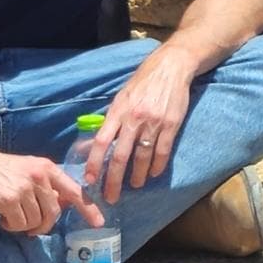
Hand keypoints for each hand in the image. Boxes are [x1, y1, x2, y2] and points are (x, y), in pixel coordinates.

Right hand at [0, 140, 88, 233]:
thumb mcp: (26, 171)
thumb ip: (44, 186)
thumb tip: (60, 206)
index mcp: (46, 167)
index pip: (74, 190)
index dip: (88, 208)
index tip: (99, 223)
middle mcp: (39, 175)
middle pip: (54, 212)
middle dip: (43, 225)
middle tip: (29, 228)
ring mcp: (24, 187)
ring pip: (36, 221)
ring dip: (23, 226)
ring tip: (10, 216)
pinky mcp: (9, 199)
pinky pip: (19, 224)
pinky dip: (11, 226)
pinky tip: (1, 217)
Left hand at [77, 57, 196, 204]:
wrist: (171, 66)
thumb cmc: (143, 81)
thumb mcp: (122, 96)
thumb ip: (112, 118)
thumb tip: (99, 141)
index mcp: (118, 111)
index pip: (102, 141)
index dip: (95, 163)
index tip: (90, 180)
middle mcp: (134, 118)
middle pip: (121, 156)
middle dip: (114, 180)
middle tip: (111, 196)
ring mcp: (153, 122)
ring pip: (142, 157)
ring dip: (137, 176)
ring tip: (134, 185)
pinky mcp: (172, 124)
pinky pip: (162, 151)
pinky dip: (157, 166)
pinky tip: (153, 174)